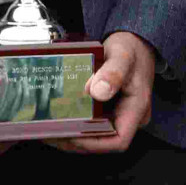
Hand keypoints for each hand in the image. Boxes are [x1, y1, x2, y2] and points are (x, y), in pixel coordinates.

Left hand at [48, 30, 156, 153]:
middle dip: (76, 141)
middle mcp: (129, 117)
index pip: (118, 141)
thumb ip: (112, 73)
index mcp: (137, 109)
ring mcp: (119, 115)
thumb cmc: (131, 48)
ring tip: (49, 127)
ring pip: (95, 135)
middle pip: (103, 141)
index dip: (93, 143)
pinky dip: (76, 123)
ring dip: (73, 135)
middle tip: (50, 132)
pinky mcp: (109, 110)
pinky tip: (58, 117)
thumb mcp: (122, 55)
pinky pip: (92, 123)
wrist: (134, 41)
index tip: (70, 134)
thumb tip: (97, 92)